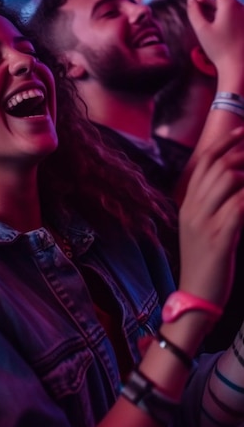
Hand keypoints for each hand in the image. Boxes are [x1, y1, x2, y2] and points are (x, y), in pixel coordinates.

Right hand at [178, 128, 243, 306]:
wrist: (195, 296)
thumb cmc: (204, 262)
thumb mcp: (200, 228)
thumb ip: (211, 204)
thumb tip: (233, 183)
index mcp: (188, 204)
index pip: (204, 163)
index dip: (224, 142)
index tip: (242, 130)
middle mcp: (193, 208)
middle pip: (219, 166)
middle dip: (242, 151)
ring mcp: (205, 222)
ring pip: (230, 181)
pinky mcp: (220, 238)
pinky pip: (239, 206)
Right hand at [187, 0, 243, 88]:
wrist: (239, 67)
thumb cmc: (220, 49)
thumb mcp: (202, 30)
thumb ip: (194, 13)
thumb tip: (191, 1)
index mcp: (230, 5)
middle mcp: (240, 8)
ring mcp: (243, 17)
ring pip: (226, 6)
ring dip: (212, 6)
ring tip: (200, 6)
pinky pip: (231, 14)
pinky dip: (220, 13)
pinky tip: (210, 19)